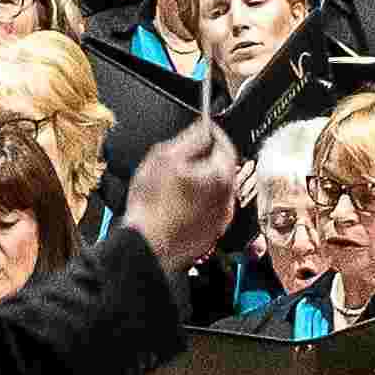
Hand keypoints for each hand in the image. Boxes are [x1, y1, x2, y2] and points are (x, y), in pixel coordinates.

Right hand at [121, 115, 241, 271]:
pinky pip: (207, 210)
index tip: (201, 129)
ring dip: (200, 182)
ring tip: (174, 184)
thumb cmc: (152, 206)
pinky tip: (175, 204)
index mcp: (221, 175)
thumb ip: (189, 138)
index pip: (225, 143)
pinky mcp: (211, 233)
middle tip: (183, 156)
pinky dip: (196, 203)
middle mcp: (228, 197)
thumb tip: (202, 128)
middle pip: (221, 167)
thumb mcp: (164, 157)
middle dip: (204, 158)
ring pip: (214, 190)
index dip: (210, 133)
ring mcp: (221, 218)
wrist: (146, 247)